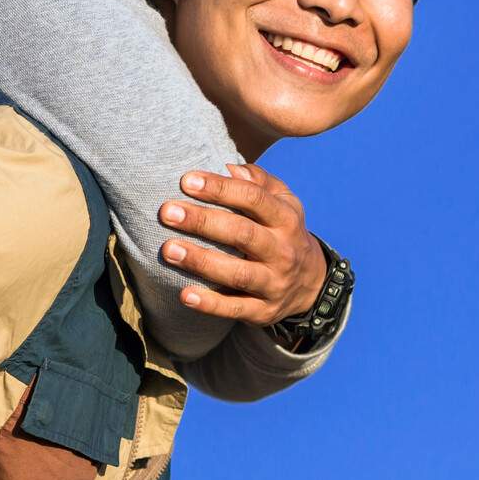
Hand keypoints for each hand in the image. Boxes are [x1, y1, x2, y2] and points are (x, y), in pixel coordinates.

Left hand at [159, 164, 326, 325]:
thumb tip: (228, 168)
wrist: (311, 283)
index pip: (253, 199)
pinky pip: (236, 309)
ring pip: (238, 273)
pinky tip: (184, 295)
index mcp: (286, 218)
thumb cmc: (283, 231)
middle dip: (203, 222)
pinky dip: (210, 304)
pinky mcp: (264, 311)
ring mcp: (274, 283)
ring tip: (169, 250)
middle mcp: (283, 250)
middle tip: (167, 212)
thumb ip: (259, 181)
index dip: (220, 189)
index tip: (186, 181)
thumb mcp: (283, 202)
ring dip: (201, 261)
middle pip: (242, 234)